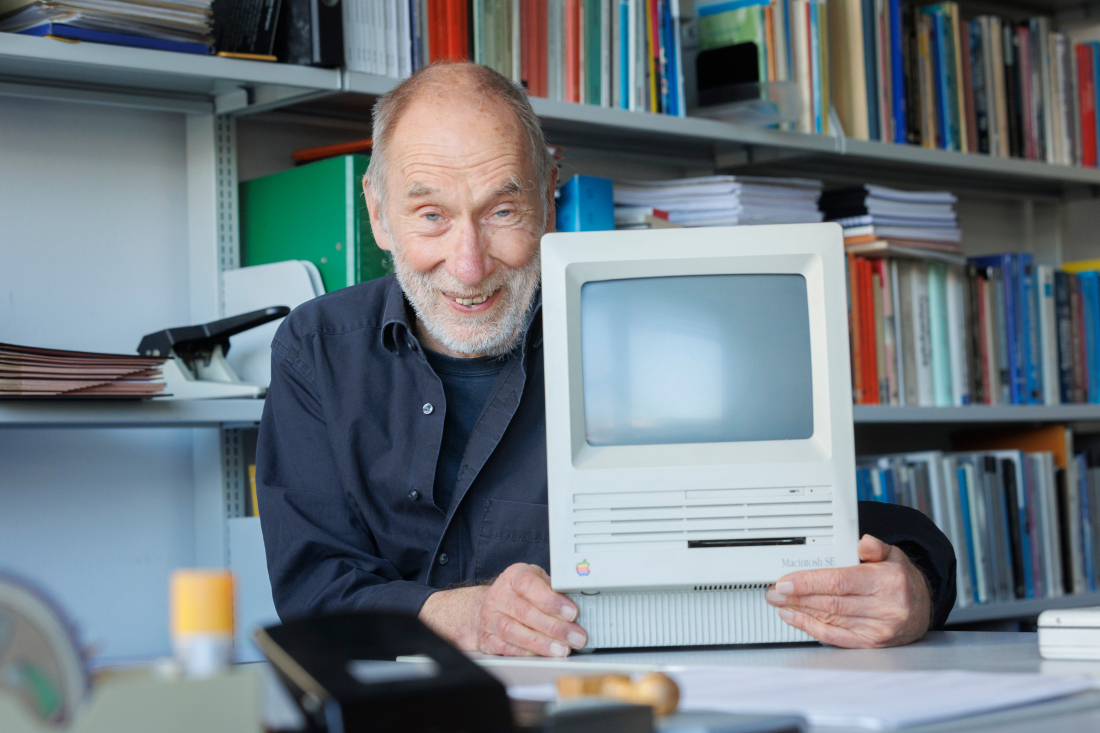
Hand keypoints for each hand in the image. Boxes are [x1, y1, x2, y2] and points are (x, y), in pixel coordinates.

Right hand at [418, 563, 587, 656]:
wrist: (488, 606)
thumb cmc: (520, 594)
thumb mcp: (536, 581)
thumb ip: (554, 589)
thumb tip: (581, 601)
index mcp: (514, 577)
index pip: (530, 586)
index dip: (552, 600)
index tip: (572, 612)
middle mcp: (499, 596)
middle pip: (525, 612)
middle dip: (554, 627)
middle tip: (576, 637)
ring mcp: (490, 618)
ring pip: (514, 632)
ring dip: (542, 643)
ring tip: (563, 650)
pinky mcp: (488, 639)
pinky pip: (507, 648)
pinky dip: (527, 653)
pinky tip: (544, 656)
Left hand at [765, 534, 932, 647]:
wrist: (922, 608)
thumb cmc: (901, 580)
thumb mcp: (894, 555)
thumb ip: (875, 547)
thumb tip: (863, 543)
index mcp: (888, 582)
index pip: (839, 582)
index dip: (808, 582)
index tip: (786, 582)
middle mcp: (885, 608)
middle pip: (831, 603)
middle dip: (797, 597)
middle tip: (775, 591)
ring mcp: (878, 629)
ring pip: (830, 619)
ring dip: (800, 611)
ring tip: (780, 602)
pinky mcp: (871, 643)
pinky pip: (836, 637)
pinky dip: (811, 627)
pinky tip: (795, 618)